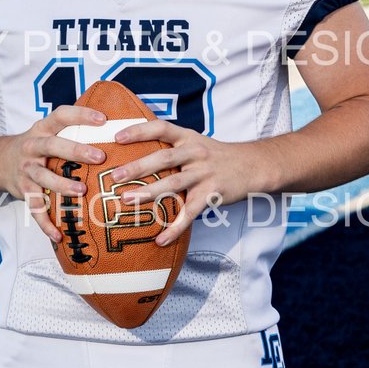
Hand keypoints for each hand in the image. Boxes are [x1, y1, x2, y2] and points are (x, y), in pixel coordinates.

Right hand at [0, 105, 108, 242]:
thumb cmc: (37, 147)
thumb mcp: (48, 131)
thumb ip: (73, 130)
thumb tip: (116, 127)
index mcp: (42, 129)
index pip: (61, 115)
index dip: (81, 115)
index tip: (103, 119)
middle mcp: (32, 147)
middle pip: (52, 146)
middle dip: (76, 151)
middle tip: (99, 157)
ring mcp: (26, 169)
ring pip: (43, 178)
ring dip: (62, 185)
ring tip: (82, 192)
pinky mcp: (22, 190)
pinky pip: (34, 208)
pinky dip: (45, 223)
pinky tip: (58, 236)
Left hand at [111, 121, 259, 245]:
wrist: (253, 166)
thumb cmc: (217, 156)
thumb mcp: (197, 142)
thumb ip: (172, 146)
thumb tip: (137, 154)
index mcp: (189, 138)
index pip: (162, 128)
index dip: (139, 130)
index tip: (117, 137)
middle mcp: (196, 153)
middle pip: (164, 157)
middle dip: (138, 167)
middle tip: (115, 176)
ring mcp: (204, 174)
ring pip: (173, 183)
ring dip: (149, 193)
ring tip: (127, 201)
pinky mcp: (212, 194)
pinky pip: (190, 213)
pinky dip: (175, 228)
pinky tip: (160, 240)